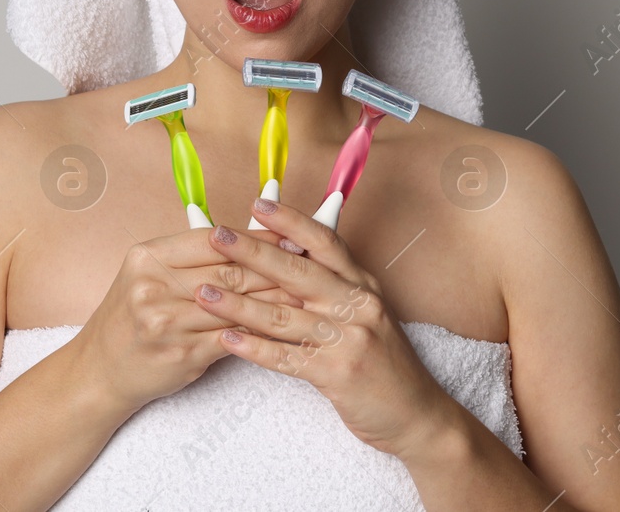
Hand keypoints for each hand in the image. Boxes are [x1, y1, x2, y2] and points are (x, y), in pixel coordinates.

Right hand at [70, 225, 303, 414]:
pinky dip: (261, 331)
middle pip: (228, 270)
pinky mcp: (182, 353)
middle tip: (309, 263)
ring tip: (307, 293)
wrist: (99, 371)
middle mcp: (154, 286)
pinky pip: (233, 337)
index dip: (254, 237)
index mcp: (148, 257)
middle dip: (274, 267)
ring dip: (275, 300)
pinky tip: (284, 327)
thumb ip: (192, 259)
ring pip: (236, 305)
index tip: (287, 235)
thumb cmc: (132, 318)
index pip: (212, 239)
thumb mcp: (149, 276)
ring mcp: (167, 322)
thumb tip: (249, 241)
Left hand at [195, 199, 457, 459]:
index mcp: (362, 284)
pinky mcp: (339, 374)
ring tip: (203, 293)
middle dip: (252, 252)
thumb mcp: (365, 312)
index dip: (290, 221)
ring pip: (283, 316)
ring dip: (238, 305)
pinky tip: (226, 340)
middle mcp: (358, 305)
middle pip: (298, 272)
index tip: (257, 204)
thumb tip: (283, 256)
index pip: (324, 242)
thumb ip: (331, 285)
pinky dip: (253, 349)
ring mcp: (350, 340)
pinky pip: (286, 358)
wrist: (416, 414)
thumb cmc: (382, 360)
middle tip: (216, 236)